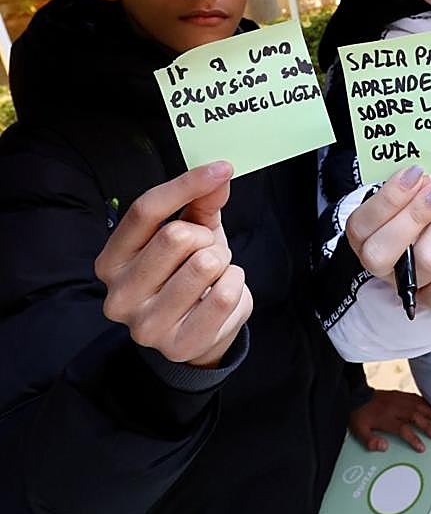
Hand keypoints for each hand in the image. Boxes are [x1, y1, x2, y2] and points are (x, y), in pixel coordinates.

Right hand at [94, 161, 251, 367]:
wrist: (200, 331)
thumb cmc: (188, 274)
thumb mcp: (192, 232)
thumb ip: (200, 203)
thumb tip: (219, 174)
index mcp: (111, 260)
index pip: (145, 211)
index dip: (186, 184)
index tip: (221, 168)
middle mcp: (118, 295)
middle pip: (177, 236)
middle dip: (205, 237)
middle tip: (205, 253)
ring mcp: (145, 325)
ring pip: (205, 264)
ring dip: (222, 263)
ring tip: (212, 277)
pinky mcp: (178, 345)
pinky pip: (225, 295)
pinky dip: (235, 285)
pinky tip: (222, 294)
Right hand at [345, 166, 430, 309]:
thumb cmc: (426, 195)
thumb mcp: (417, 180)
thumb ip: (415, 178)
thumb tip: (422, 173)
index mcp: (363, 233)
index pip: (361, 226)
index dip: (389, 199)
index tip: (415, 172)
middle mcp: (378, 262)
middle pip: (381, 254)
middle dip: (414, 217)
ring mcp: (405, 282)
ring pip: (422, 265)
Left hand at [349, 390, 430, 452]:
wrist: (356, 395)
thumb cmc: (359, 415)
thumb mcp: (359, 431)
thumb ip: (370, 441)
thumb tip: (384, 447)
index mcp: (386, 418)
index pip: (403, 429)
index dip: (414, 439)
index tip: (422, 447)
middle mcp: (395, 408)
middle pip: (415, 417)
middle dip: (428, 427)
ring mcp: (399, 400)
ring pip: (418, 406)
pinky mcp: (400, 394)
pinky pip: (416, 397)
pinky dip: (425, 402)